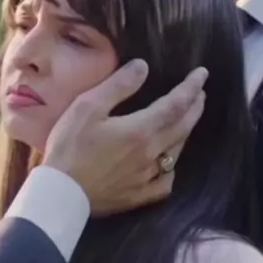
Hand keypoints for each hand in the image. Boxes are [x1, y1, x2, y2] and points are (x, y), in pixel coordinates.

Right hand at [43, 60, 206, 214]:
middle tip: (200, 94)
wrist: (61, 193)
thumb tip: (143, 66)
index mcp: (141, 129)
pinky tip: (168, 166)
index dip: (191, 87)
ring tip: (186, 122)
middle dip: (194, 107)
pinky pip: (165, 183)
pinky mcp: (137, 196)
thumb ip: (118, 85)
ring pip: (176, 153)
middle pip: (182, 127)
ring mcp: (147, 177)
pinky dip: (171, 170)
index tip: (202, 74)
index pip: (176, 104)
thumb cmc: (70, 147)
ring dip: (185, 133)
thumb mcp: (87, 107)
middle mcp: (151, 153)